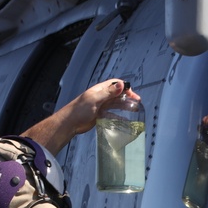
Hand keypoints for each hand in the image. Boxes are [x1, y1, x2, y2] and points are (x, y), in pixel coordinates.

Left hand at [22, 79, 140, 154]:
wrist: (70, 123)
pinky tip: (125, 120)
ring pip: (116, 104)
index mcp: (100, 90)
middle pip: (117, 94)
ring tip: (134, 110)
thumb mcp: (95, 99)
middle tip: (137, 103)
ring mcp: (101, 106)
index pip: (116, 84)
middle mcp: (101, 96)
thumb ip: (108, 93)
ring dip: (125, 106)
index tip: (133, 95)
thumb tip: (122, 85)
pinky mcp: (100, 115)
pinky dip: (119, 116)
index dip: (125, 88)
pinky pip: (112, 114)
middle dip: (128, 97)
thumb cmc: (80, 110)